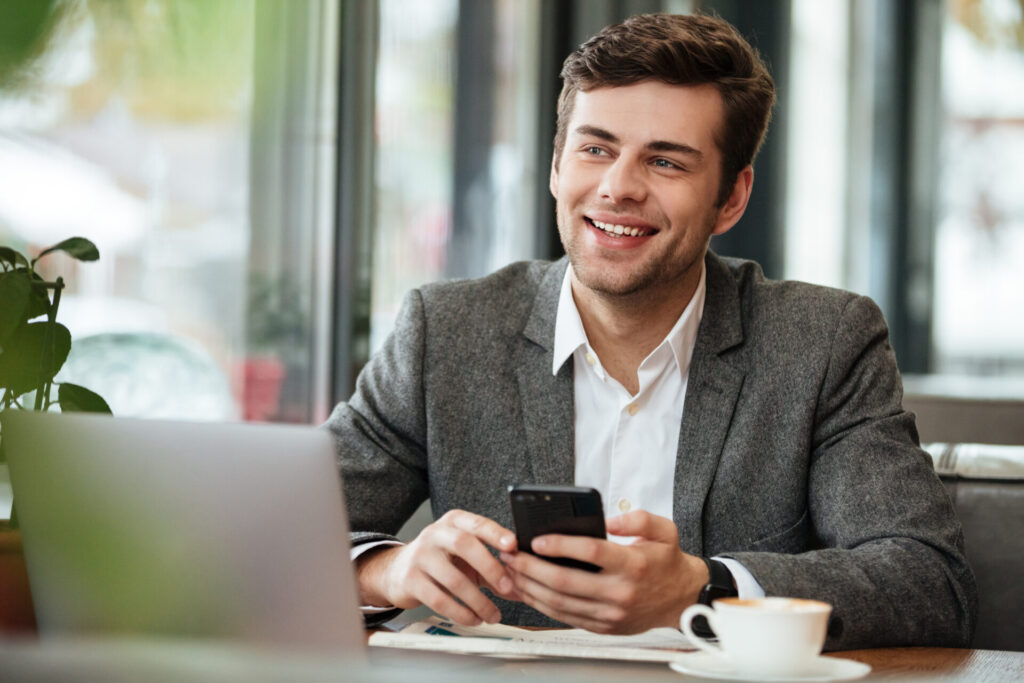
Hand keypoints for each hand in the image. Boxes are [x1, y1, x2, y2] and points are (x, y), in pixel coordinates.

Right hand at [355, 509, 520, 624]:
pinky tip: (473, 619)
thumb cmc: (442, 560)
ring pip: (453, 579)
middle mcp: (435, 534)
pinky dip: (460, 613)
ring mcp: (420, 556)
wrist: (397, 570)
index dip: (495, 533)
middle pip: (464, 544)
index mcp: (453, 521)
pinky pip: (439, 599)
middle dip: (490, 567)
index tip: (513, 545)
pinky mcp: (410, 580)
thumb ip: (494, 566)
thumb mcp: (466, 556)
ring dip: (478, 601)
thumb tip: (524, 586)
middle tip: (508, 587)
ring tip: (493, 614)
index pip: (477, 523)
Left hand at [500, 510, 707, 632]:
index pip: (591, 553)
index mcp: (633, 564)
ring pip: (560, 602)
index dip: (561, 546)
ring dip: (530, 587)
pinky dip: (541, 604)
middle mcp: (620, 591)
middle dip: (531, 567)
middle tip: (512, 554)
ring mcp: (610, 613)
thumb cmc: (666, 561)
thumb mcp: (664, 530)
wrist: (681, 599)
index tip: (537, 540)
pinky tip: (527, 590)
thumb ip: (637, 519)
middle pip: (566, 581)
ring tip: (511, 571)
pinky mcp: (603, 626)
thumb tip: (608, 520)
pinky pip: (565, 617)